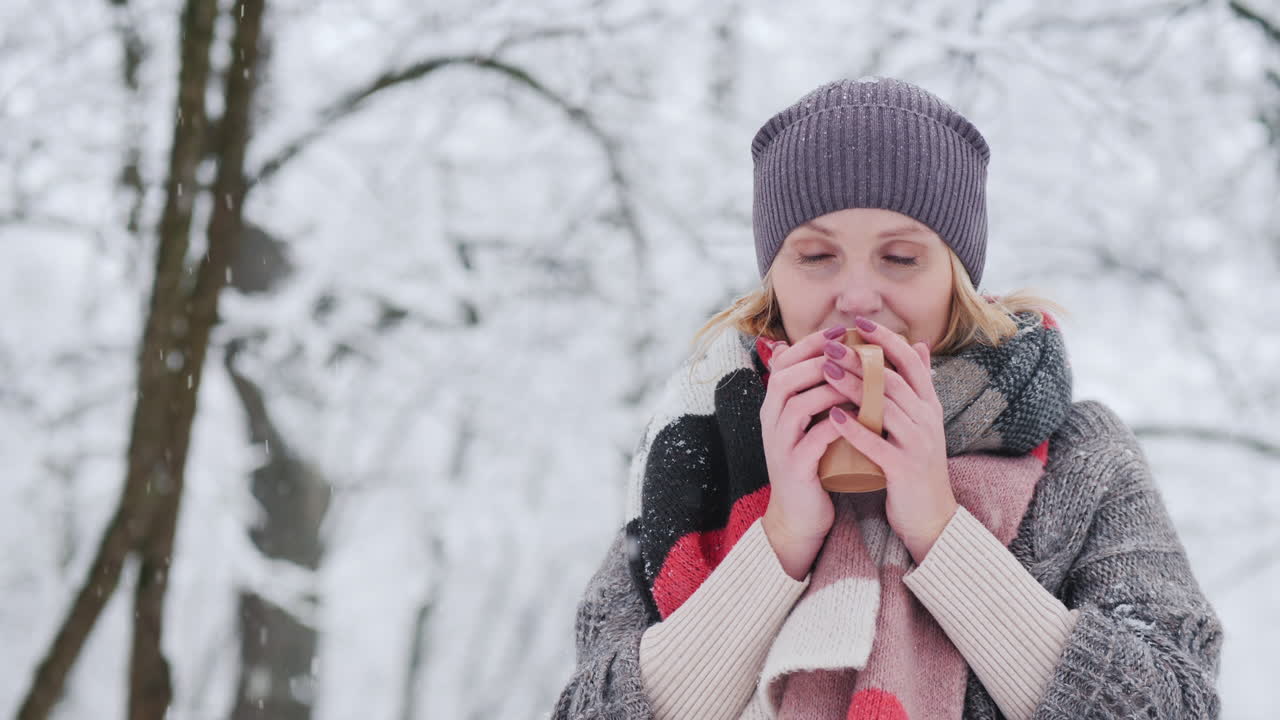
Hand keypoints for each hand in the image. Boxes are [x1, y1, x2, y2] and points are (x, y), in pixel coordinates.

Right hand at [757, 327, 849, 579]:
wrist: (801, 514)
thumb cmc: (814, 462)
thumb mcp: (811, 423)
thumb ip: (818, 391)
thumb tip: (834, 354)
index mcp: (774, 405)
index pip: (784, 362)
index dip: (811, 343)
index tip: (841, 329)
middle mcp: (770, 421)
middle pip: (785, 378)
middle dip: (820, 360)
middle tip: (852, 350)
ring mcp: (780, 444)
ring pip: (798, 405)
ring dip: (830, 390)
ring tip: (861, 381)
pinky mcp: (795, 467)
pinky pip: (814, 439)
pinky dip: (837, 425)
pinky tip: (860, 418)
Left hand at [819, 316, 957, 564]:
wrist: (929, 515)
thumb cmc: (915, 463)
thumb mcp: (921, 420)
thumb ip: (917, 385)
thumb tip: (918, 344)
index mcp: (929, 404)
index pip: (910, 361)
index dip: (885, 339)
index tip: (858, 322)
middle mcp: (927, 419)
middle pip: (893, 379)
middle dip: (860, 358)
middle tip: (830, 344)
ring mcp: (918, 443)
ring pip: (885, 406)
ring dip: (853, 386)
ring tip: (825, 371)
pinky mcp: (904, 469)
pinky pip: (877, 444)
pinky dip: (854, 428)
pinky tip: (831, 417)